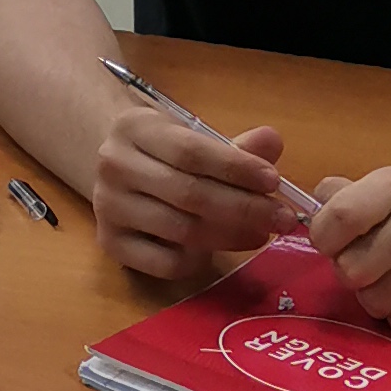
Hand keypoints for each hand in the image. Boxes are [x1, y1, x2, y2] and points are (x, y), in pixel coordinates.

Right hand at [91, 102, 292, 285]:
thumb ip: (233, 146)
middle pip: (189, 193)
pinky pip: (166, 263)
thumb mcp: (192, 137)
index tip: (274, 181)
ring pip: (181, 230)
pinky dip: (200, 260)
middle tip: (283, 218)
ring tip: (261, 233)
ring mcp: (107, 207)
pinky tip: (218, 249)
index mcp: (134, 128)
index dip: (236, 168)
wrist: (117, 171)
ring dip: (231, 235)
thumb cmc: (163, 152)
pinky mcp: (110, 243)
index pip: (190, 151)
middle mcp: (114, 165)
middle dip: (244, 208)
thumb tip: (272, 142)